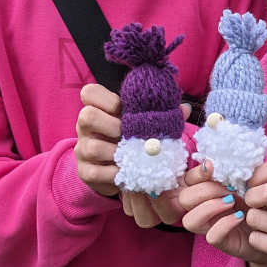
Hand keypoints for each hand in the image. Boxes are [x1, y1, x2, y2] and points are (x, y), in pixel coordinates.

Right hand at [75, 84, 191, 227]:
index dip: (106, 99)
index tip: (123, 109)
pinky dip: (113, 173)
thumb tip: (184, 108)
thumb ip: (160, 114)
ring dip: (115, 152)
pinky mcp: (84, 172)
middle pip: (86, 116)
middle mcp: (84, 127)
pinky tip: (125, 172)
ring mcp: (82, 149)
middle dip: (111, 125)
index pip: (89, 93)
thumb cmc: (130, 139)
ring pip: (91, 147)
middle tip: (127, 134)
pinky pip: (94, 172)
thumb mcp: (141, 124)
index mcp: (97, 109)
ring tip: (130, 156)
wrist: (117, 169)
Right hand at [181, 161, 266, 266]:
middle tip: (230, 188)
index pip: (188, 180)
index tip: (213, 167)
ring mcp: (210, 226)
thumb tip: (232, 161)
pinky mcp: (221, 241)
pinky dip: (224, 224)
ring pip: (189, 220)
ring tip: (232, 202)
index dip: (197, 174)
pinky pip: (211, 236)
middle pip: (184, 198)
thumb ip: (238, 171)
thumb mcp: (250, 181)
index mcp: (206, 189)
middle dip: (206, 190)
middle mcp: (203, 207)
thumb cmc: (260, 199)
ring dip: (209, 208)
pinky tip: (240, 216)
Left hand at [243, 160, 266, 266]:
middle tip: (252, 203)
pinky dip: (254, 238)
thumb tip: (243, 174)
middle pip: (266, 192)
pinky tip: (265, 238)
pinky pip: (255, 239)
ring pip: (254, 217)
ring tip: (260, 222)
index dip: (258, 174)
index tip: (254, 184)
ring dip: (251, 220)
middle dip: (250, 197)